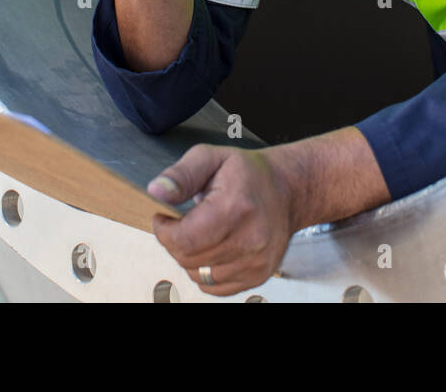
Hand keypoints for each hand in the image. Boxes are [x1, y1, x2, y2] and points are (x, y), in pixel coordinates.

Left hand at [148, 144, 294, 296]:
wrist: (288, 189)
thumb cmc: (248, 173)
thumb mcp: (210, 158)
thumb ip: (181, 175)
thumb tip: (157, 193)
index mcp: (235, 207)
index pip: (183, 239)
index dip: (164, 231)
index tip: (164, 218)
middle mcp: (250, 240)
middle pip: (188, 259)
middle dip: (175, 242)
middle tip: (183, 222)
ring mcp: (256, 262)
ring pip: (199, 275)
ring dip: (190, 257)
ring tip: (201, 233)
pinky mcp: (258, 275)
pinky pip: (215, 287)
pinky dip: (205, 271)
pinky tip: (212, 248)